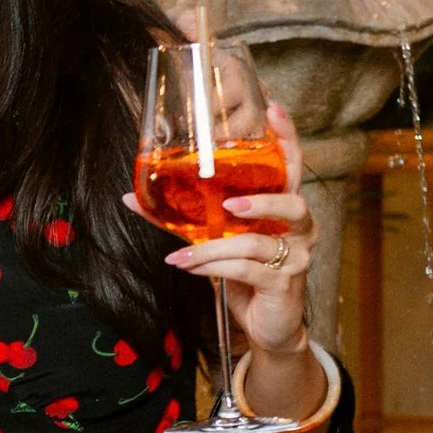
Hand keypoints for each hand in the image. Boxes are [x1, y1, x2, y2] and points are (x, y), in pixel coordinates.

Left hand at [161, 100, 315, 356]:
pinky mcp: (284, 282)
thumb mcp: (217, 239)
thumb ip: (186, 216)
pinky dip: (212, 267)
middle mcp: (300, 227)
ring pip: (258, 241)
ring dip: (215, 246)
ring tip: (183, 250)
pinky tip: (188, 266)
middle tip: (230, 203)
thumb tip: (132, 196)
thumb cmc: (245, 273)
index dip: (288, 137)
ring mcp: (297, 255)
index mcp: (286, 206)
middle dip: (262, 199)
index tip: (274, 108)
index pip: (294, 164)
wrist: (267, 324)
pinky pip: (247, 269)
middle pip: (293, 201)